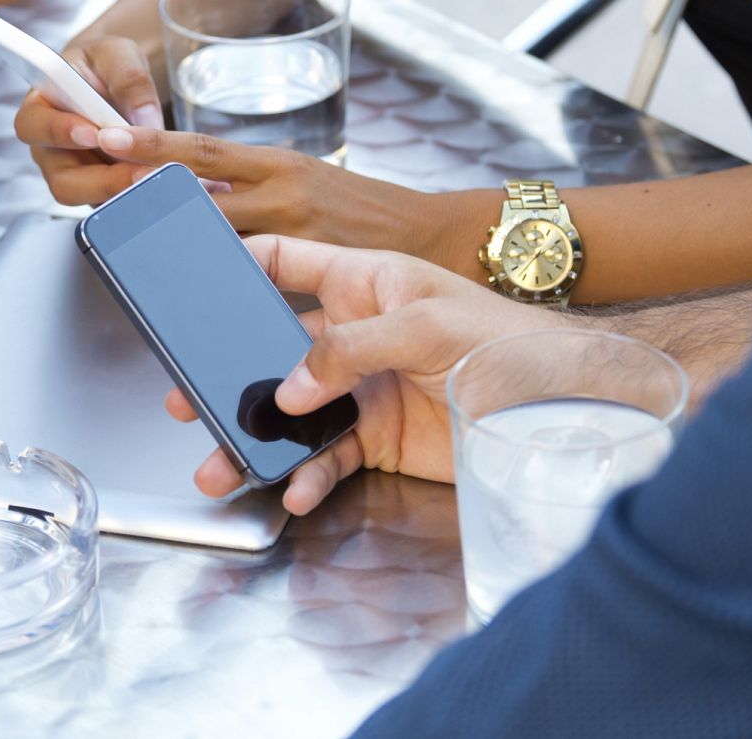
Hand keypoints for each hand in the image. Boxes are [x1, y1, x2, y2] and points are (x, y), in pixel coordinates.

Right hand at [14, 34, 166, 205]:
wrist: (119, 80)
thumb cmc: (107, 63)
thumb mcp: (118, 54)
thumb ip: (129, 79)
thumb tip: (145, 120)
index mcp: (40, 107)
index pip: (33, 126)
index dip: (58, 133)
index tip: (94, 134)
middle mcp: (50, 148)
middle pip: (61, 179)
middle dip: (102, 180)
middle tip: (139, 172)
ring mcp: (74, 173)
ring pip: (88, 198)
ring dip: (122, 192)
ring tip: (156, 180)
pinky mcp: (98, 188)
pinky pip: (112, 203)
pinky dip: (135, 197)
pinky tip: (161, 186)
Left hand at [92, 124, 464, 255]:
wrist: (434, 235)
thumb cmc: (362, 208)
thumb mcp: (306, 179)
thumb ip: (252, 187)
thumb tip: (191, 192)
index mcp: (279, 163)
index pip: (203, 149)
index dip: (152, 144)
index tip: (108, 137)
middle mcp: (285, 193)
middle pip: (202, 198)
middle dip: (151, 203)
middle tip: (101, 203)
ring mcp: (300, 236)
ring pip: (223, 243)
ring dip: (180, 250)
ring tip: (137, 256)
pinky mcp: (315, 274)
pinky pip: (260, 285)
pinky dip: (230, 288)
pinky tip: (203, 298)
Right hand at [166, 236, 562, 514]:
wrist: (564, 405)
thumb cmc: (509, 339)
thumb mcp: (427, 323)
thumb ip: (351, 348)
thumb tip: (290, 388)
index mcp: (364, 282)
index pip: (288, 262)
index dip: (240, 265)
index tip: (194, 284)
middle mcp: (355, 333)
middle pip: (272, 350)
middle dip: (227, 375)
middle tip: (186, 398)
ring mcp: (363, 388)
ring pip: (291, 415)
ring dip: (255, 441)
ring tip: (219, 465)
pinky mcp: (379, 438)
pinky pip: (329, 458)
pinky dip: (309, 477)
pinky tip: (295, 490)